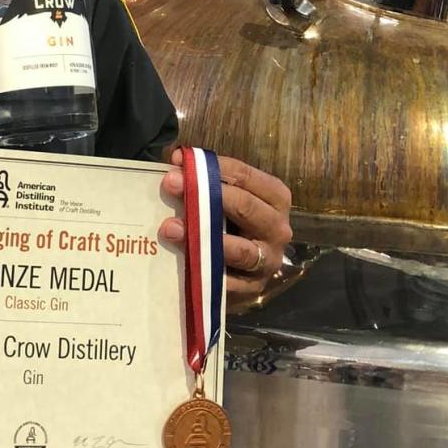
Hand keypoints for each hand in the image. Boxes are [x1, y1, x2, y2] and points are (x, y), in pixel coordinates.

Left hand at [159, 146, 292, 310]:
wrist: (240, 273)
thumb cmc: (230, 225)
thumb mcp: (224, 198)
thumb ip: (205, 178)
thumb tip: (178, 158)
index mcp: (276, 198)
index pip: (246, 176)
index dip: (211, 167)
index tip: (180, 161)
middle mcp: (278, 229)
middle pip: (246, 207)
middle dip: (205, 194)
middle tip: (171, 185)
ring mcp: (267, 261)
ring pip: (239, 248)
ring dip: (202, 236)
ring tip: (170, 227)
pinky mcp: (252, 289)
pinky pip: (227, 281)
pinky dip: (204, 269)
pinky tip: (182, 259)